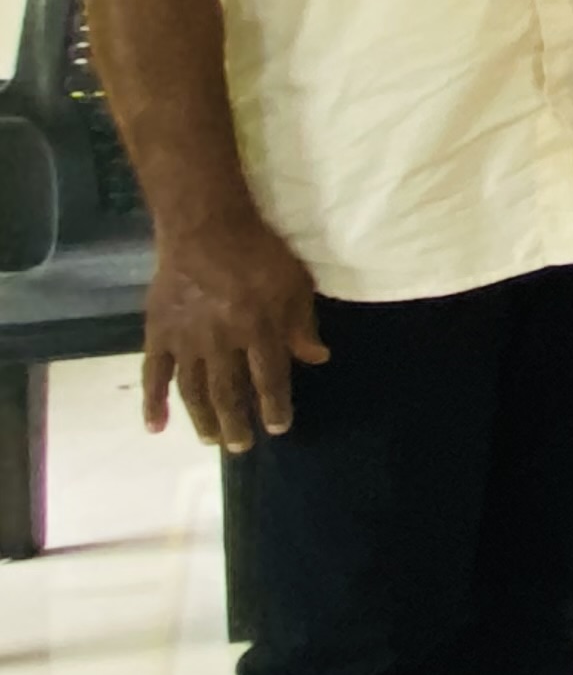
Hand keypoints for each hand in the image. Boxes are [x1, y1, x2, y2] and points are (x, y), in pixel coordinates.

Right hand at [141, 212, 325, 448]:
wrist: (205, 228)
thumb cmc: (259, 252)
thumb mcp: (294, 283)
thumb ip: (302, 324)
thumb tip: (318, 358)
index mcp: (258, 330)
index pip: (269, 380)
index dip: (274, 407)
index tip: (278, 428)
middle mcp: (221, 342)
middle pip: (228, 393)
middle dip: (236, 423)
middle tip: (241, 446)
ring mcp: (186, 340)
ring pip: (193, 391)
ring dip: (202, 419)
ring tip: (211, 440)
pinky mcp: (158, 333)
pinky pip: (153, 374)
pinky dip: (152, 403)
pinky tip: (156, 426)